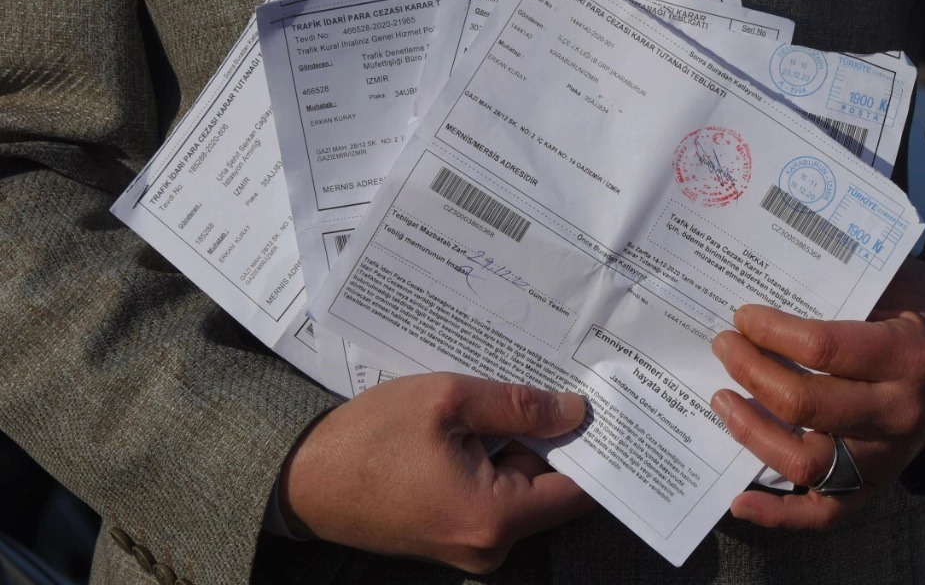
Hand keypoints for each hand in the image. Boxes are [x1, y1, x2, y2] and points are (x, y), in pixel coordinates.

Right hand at [279, 373, 594, 572]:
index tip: (609, 411)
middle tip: (559, 388)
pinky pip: (496, 496)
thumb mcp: (446, 401)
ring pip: (524, 489)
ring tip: (508, 403)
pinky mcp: (455, 537)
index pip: (577, 491)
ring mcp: (471, 548)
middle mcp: (490, 546)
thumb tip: (574, 411)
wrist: (304, 479)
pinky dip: (498, 461)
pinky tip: (482, 427)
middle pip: (552, 490)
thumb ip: (517, 406)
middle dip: (556, 440)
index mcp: (494, 517)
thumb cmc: (368, 438)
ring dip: (522, 447)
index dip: (596, 448)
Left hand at [709, 257, 924, 528]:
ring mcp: (889, 456)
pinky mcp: (878, 483)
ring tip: (722, 400)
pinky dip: (779, 514)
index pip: (823, 347)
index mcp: (908, 354)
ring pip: (807, 463)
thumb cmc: (924, 308)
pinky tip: (739, 500)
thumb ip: (843, 283)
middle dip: (751, 373)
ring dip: (752, 433)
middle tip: (725, 347)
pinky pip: (827, 513)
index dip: (771, 331)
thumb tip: (768, 282)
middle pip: (805, 405)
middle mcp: (900, 411)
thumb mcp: (897, 280)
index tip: (743, 317)